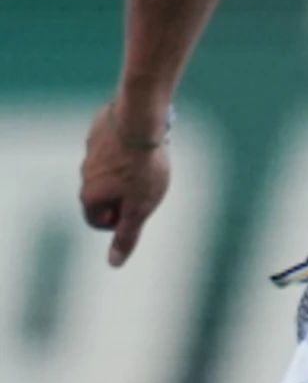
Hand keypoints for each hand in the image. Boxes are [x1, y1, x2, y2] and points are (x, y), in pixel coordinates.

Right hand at [78, 103, 171, 266]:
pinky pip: (113, 149)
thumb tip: (114, 263)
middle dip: (126, 196)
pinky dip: (126, 152)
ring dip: (127, 173)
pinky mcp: (99, 133)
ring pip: (109, 172)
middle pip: (104, 196)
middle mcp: (84, 175)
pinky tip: (145, 144)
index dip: (121, 221)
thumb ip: (127, 235)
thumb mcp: (140, 208)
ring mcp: (90, 152)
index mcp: (90, 196)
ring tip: (149, 164)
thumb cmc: (143, 167)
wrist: (139, 120)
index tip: (140, 208)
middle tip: (148, 186)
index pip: (98, 222)